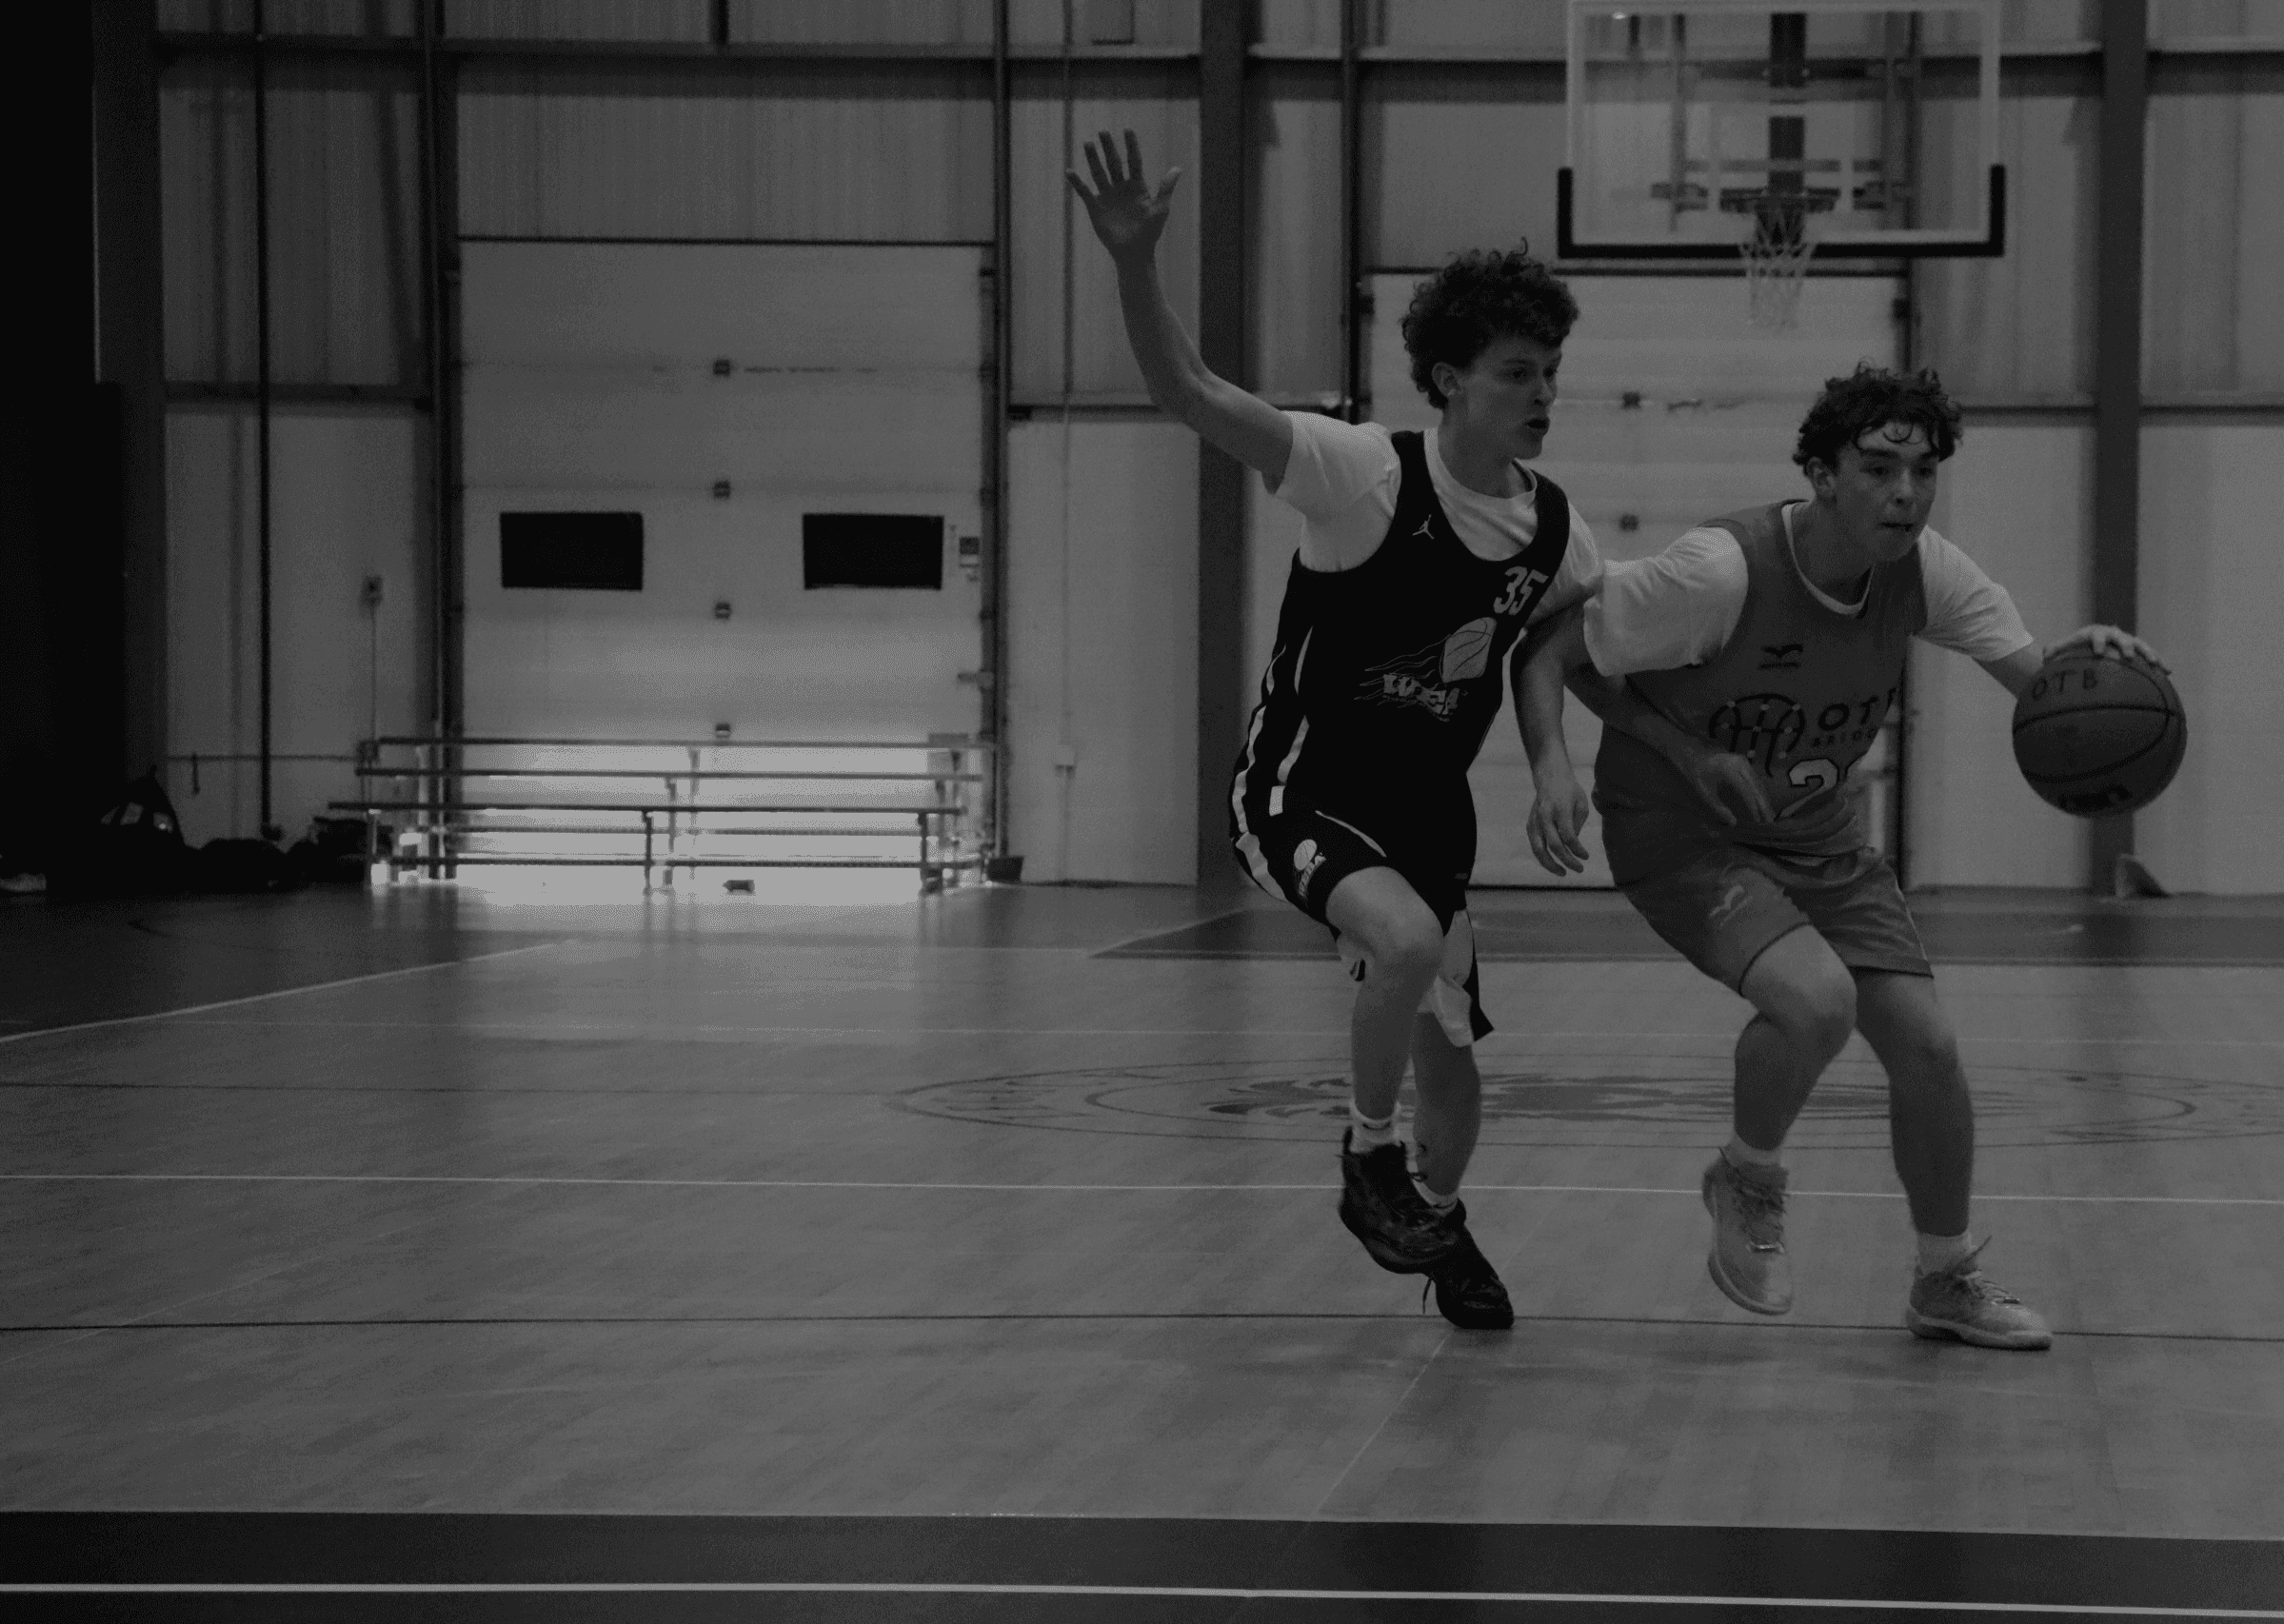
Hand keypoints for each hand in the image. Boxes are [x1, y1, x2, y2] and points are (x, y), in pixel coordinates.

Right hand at [1067, 130, 1180, 263]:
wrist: (1134, 253)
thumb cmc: (1150, 233)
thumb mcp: (1160, 209)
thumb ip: (1166, 189)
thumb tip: (1177, 168)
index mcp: (1137, 187)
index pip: (1134, 161)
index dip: (1131, 146)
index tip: (1127, 130)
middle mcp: (1121, 188)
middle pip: (1114, 163)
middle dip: (1109, 148)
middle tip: (1103, 132)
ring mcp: (1107, 197)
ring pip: (1099, 173)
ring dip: (1093, 159)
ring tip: (1087, 143)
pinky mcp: (1096, 208)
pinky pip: (1084, 192)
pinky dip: (1077, 182)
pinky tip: (1070, 171)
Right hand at [1526, 767, 1592, 874]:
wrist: (1550, 777)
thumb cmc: (1570, 792)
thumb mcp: (1581, 804)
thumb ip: (1577, 826)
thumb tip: (1571, 846)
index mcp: (1560, 809)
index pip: (1569, 836)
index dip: (1578, 850)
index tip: (1586, 856)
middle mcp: (1545, 816)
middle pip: (1554, 846)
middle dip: (1567, 861)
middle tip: (1579, 869)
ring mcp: (1535, 821)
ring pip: (1539, 849)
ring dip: (1550, 864)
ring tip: (1562, 873)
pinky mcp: (1530, 824)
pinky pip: (1535, 845)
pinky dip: (1543, 856)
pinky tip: (1553, 862)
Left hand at [1677, 746, 1773, 826]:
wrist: (1694, 754)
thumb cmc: (1697, 775)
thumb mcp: (1705, 793)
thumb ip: (1719, 808)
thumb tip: (1734, 823)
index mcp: (1728, 769)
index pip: (1745, 790)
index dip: (1752, 806)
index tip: (1757, 820)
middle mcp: (1739, 763)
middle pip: (1755, 787)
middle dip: (1763, 804)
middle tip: (1770, 820)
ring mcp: (1744, 761)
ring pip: (1758, 783)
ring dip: (1764, 799)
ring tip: (1769, 815)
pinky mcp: (1745, 762)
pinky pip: (1755, 779)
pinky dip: (1760, 792)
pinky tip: (1764, 803)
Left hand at [2048, 624, 2168, 673]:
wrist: (2090, 645)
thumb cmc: (2073, 649)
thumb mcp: (2061, 650)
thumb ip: (2053, 650)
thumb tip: (2045, 654)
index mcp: (2094, 633)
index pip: (2096, 635)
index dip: (2098, 642)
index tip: (2098, 653)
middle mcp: (2113, 635)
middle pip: (2121, 638)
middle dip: (2125, 646)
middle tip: (2128, 656)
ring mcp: (2126, 642)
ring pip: (2140, 646)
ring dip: (2149, 654)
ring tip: (2158, 665)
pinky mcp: (2136, 652)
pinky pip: (2148, 657)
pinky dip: (2158, 663)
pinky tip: (2168, 674)